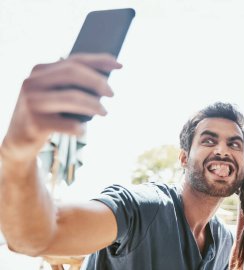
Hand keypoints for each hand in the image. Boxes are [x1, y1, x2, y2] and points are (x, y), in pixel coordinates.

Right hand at [1, 53, 121, 161]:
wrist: (19, 140)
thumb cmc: (46, 114)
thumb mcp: (54, 93)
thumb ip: (72, 83)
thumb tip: (105, 80)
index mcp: (40, 70)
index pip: (74, 60)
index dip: (99, 61)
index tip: (119, 65)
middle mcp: (32, 82)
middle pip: (72, 73)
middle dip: (97, 82)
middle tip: (112, 93)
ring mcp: (32, 102)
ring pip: (72, 97)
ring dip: (94, 105)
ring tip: (104, 112)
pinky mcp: (34, 123)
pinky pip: (66, 123)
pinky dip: (79, 127)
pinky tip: (82, 129)